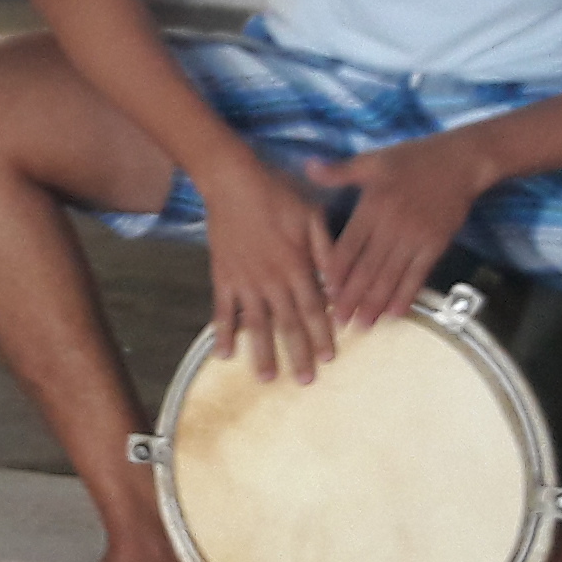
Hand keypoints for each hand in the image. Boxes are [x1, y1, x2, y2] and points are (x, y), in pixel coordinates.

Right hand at [200, 157, 337, 383]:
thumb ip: (327, 251)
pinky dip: (223, 333)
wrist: (232, 180)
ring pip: (255, 324)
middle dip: (297, 354)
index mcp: (296, 265)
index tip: (330, 359)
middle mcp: (271, 280)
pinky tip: (224, 355)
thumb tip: (339, 284)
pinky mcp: (222, 276)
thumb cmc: (277, 193)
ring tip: (267, 378)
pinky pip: (222, 311)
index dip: (322, 335)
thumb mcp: (312, 215)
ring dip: (261, 353)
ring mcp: (244, 281)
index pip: (313, 309)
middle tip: (305, 381)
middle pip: (286, 324)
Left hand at [309, 132, 485, 330]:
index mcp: (371, 207)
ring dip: (375, 303)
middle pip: (367, 268)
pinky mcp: (435, 245)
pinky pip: (418, 275)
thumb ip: (340, 171)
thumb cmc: (413, 159)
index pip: (348, 248)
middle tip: (339, 322)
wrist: (460, 161)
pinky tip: (395, 313)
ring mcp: (415, 238)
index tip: (326, 294)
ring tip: (363, 324)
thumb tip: (308, 167)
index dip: (336, 274)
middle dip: (352, 298)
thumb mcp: (372, 160)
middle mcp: (391, 226)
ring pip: (390, 277)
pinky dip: (406, 295)